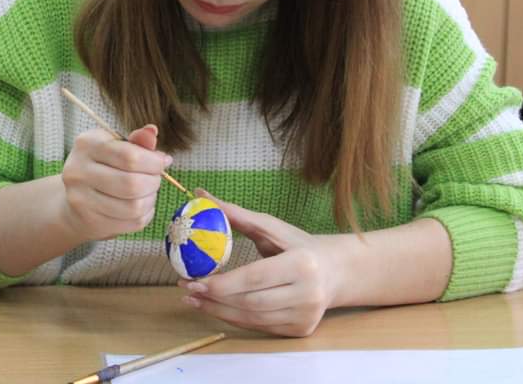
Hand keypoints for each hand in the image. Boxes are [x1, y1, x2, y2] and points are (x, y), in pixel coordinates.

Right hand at [59, 125, 169, 240]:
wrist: (75, 201)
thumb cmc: (102, 167)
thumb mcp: (117, 147)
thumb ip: (137, 141)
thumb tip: (152, 132)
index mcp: (87, 144)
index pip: (130, 156)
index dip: (154, 162)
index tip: (163, 162)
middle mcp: (78, 170)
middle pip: (132, 183)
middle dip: (154, 182)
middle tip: (156, 179)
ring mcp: (81, 199)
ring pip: (133, 206)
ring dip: (150, 200)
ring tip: (148, 193)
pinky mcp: (90, 221)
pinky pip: (131, 223)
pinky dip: (145, 215)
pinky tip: (141, 207)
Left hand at [178, 190, 338, 337]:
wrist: (335, 271)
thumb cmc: (298, 245)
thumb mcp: (272, 227)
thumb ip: (237, 215)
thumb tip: (200, 193)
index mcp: (303, 263)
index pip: (254, 277)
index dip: (221, 283)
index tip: (192, 280)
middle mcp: (308, 293)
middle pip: (251, 302)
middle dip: (214, 298)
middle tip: (187, 290)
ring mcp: (306, 315)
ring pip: (253, 319)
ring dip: (219, 311)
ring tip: (195, 300)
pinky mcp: (301, 330)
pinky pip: (260, 327)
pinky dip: (235, 318)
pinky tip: (217, 308)